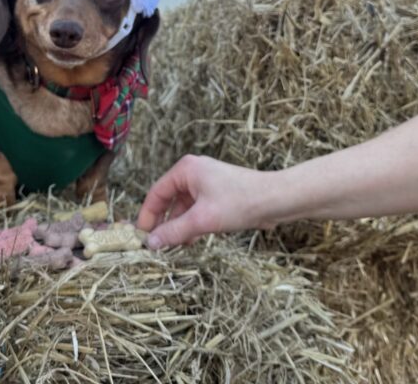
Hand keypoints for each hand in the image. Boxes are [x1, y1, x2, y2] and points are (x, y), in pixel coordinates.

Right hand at [136, 155, 270, 247]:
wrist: (276, 200)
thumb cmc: (240, 202)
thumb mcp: (202, 220)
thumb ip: (174, 232)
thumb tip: (151, 243)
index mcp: (186, 169)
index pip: (156, 193)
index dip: (147, 216)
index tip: (142, 236)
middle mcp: (194, 172)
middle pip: (169, 200)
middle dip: (164, 223)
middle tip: (157, 245)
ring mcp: (207, 183)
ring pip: (184, 207)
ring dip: (179, 226)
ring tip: (175, 246)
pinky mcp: (218, 194)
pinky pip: (197, 210)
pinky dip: (192, 224)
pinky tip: (191, 241)